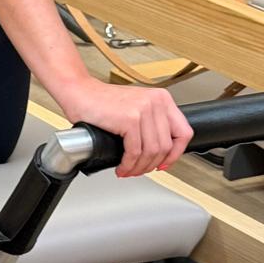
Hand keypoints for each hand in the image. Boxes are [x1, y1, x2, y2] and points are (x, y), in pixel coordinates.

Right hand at [54, 77, 193, 176]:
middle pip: (166, 146)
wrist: (79, 92)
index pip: (184, 132)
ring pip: (152, 152)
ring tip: (129, 170)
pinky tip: (122, 167)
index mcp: (162, 98)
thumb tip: (161, 152)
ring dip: (139, 167)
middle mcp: (156, 102)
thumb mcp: (136, 107)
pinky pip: (135, 152)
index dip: (175, 154)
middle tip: (140, 170)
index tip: (165, 163)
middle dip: (152, 165)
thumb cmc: (103, 102)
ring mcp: (143, 109)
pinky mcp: (129, 119)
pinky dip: (128, 164)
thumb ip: (152, 123)